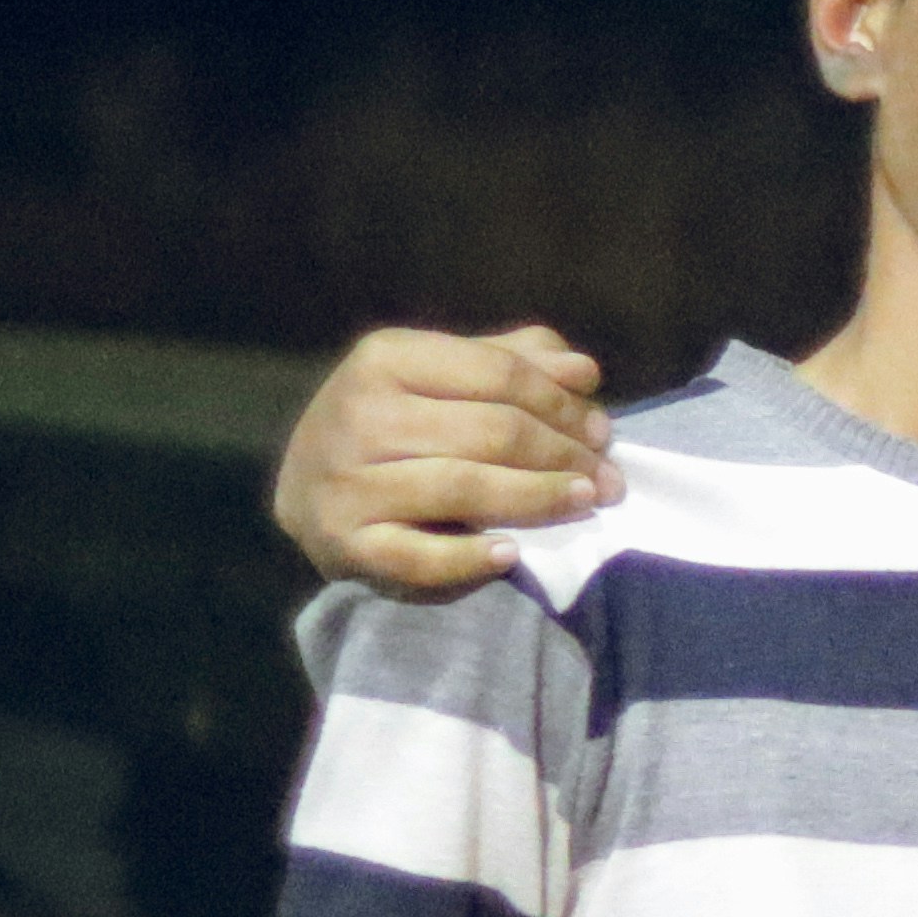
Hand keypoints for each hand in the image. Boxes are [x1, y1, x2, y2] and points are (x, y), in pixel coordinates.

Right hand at [275, 327, 612, 593]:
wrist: (308, 490)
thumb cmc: (398, 426)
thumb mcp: (445, 378)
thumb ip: (514, 364)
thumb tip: (582, 369)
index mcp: (386, 358)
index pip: (499, 374)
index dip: (562, 405)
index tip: (603, 432)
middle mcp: (360, 414)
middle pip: (492, 431)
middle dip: (563, 455)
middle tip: (609, 480)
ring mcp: (348, 480)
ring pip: (464, 487)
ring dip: (538, 497)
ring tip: (585, 503)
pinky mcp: (346, 542)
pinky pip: (419, 556)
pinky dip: (471, 558)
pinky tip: (513, 553)